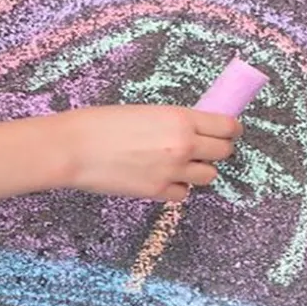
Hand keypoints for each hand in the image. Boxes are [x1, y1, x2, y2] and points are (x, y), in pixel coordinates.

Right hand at [60, 104, 242, 201]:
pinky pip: (183, 194)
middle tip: (205, 149)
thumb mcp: (146, 111)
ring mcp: (173, 170)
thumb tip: (192, 130)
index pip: (226, 126)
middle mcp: (184, 145)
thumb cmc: (101, 123)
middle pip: (224, 152)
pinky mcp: (158, 191)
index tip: (229, 132)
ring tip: (181, 165)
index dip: (231, 130)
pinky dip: (178, 188)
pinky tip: (163, 178)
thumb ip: (173, 122)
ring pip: (209, 176)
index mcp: (180, 118)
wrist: (75, 148)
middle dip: (217, 150)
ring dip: (199, 170)